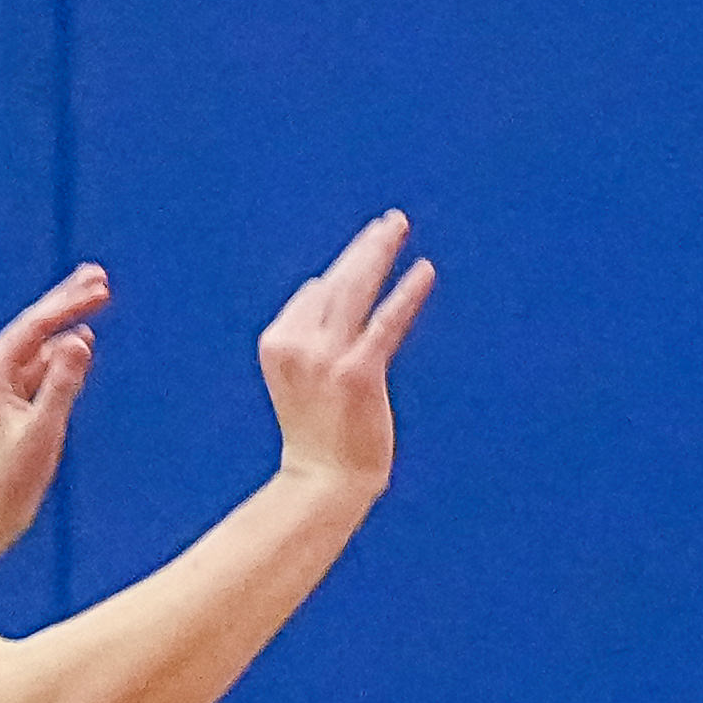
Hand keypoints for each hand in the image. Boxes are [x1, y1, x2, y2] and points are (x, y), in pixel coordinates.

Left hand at [0, 263, 105, 537]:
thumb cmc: (13, 477)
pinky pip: (40, 366)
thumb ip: (63, 383)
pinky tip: (81, 338)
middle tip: (97, 274)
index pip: (34, 328)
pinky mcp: (10, 399)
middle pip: (34, 327)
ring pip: (39, 343)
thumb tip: (81, 338)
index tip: (101, 287)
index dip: (68, 305)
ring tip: (96, 294)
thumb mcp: (43, 430)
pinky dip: (61, 351)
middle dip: (66, 300)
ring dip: (66, 320)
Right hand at [258, 212, 435, 494]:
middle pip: (337, 281)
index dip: (343, 284)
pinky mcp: (359, 373)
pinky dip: (406, 294)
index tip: (367, 267)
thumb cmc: (318, 432)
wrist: (324, 481)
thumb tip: (323, 284)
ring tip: (399, 226)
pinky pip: (386, 322)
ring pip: (357, 290)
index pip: (316, 294)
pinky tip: (424, 270)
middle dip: (366, 248)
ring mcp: (327, 357)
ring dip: (380, 253)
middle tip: (393, 221)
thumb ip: (310, 331)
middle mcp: (298, 343)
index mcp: (277, 340)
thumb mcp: (300, 375)